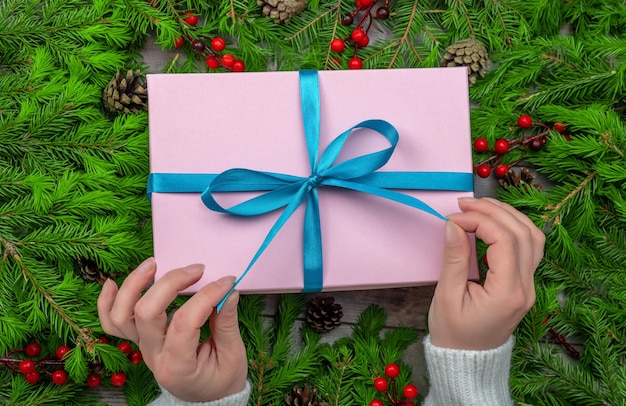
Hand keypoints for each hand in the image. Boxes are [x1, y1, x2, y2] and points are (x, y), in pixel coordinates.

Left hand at [97, 258, 247, 400]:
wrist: (206, 398)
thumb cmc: (221, 379)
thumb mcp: (233, 356)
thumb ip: (227, 322)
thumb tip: (228, 290)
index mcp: (178, 366)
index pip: (186, 322)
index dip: (207, 295)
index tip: (227, 281)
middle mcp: (153, 356)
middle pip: (147, 312)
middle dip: (170, 282)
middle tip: (197, 269)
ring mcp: (142, 348)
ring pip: (122, 315)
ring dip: (134, 285)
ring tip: (154, 264)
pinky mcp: (138, 340)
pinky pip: (112, 322)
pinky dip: (107, 301)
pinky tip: (113, 281)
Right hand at [428, 197, 544, 349]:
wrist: (468, 360)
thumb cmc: (453, 333)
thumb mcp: (447, 297)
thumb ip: (454, 258)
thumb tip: (453, 224)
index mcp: (508, 293)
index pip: (503, 240)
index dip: (478, 221)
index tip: (452, 218)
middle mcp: (526, 287)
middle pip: (522, 233)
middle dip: (493, 211)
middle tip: (463, 204)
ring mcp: (529, 285)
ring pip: (533, 236)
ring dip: (508, 215)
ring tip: (479, 207)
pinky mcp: (525, 284)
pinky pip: (529, 247)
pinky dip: (514, 227)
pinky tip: (493, 221)